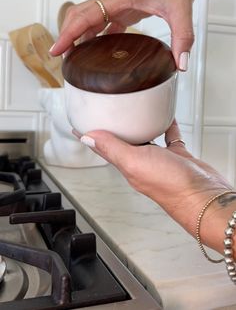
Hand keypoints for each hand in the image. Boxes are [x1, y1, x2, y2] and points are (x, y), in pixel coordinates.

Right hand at [50, 0, 203, 69]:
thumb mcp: (180, 8)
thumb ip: (182, 37)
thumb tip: (180, 64)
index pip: (85, 16)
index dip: (68, 34)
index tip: (56, 50)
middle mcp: (114, 0)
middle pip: (79, 16)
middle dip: (67, 36)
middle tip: (62, 58)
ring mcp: (118, 4)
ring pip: (89, 19)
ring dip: (79, 36)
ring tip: (75, 57)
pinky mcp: (126, 9)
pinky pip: (104, 23)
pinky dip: (96, 36)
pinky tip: (98, 51)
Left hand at [73, 120, 231, 252]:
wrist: (203, 196)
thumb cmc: (171, 186)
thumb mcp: (135, 162)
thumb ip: (112, 149)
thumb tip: (89, 138)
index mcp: (128, 165)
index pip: (103, 149)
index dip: (91, 137)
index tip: (80, 128)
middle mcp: (142, 163)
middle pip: (122, 143)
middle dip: (113, 129)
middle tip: (105, 115)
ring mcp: (160, 160)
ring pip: (145, 139)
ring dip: (138, 127)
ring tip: (133, 113)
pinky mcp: (177, 157)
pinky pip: (169, 138)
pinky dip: (167, 127)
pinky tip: (166, 119)